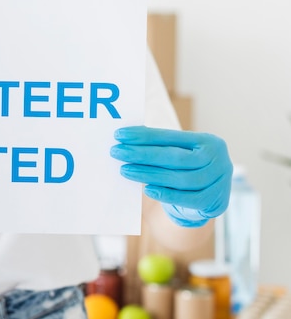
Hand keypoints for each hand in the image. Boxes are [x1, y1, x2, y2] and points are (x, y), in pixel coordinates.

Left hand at [110, 126, 232, 226]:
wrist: (212, 197)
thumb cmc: (188, 169)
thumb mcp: (181, 153)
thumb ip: (161, 147)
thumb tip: (127, 140)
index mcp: (208, 141)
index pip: (171, 137)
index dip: (144, 136)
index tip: (120, 135)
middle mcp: (217, 159)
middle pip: (175, 157)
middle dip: (142, 154)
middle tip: (117, 152)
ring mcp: (219, 182)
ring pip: (179, 179)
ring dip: (149, 174)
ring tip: (125, 170)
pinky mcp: (215, 202)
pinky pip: (187, 199)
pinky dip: (166, 195)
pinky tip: (147, 189)